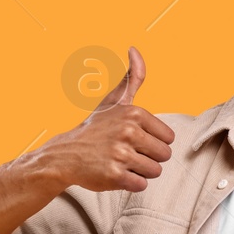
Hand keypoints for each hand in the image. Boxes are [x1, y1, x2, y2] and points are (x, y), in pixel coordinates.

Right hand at [38, 46, 174, 193]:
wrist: (65, 155)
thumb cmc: (95, 129)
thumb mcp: (114, 101)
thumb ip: (132, 78)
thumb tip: (134, 48)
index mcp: (134, 113)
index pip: (168, 138)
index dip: (152, 142)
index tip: (132, 139)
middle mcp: (128, 132)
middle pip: (164, 156)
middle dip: (148, 158)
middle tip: (126, 153)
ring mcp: (120, 154)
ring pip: (154, 172)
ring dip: (139, 171)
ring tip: (119, 162)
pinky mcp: (114, 175)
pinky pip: (140, 185)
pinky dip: (129, 183)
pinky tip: (114, 173)